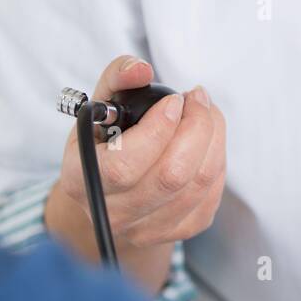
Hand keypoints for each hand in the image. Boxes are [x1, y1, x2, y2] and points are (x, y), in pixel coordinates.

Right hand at [57, 55, 225, 250]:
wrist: (110, 193)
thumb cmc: (104, 143)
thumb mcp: (98, 106)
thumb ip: (117, 77)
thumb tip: (140, 69)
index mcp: (83, 180)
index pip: (125, 165)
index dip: (159, 128)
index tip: (174, 100)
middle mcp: (114, 213)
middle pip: (171, 175)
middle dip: (197, 126)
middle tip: (197, 98)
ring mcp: (148, 228)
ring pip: (198, 182)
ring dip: (213, 137)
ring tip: (205, 111)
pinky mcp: (180, 230)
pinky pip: (212, 193)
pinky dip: (217, 157)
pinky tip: (207, 139)